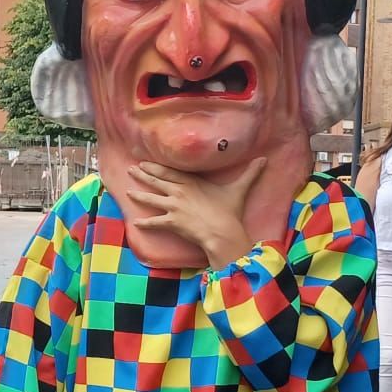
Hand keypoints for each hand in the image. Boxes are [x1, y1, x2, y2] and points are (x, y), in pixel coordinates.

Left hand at [128, 159, 267, 266]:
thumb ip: (250, 174)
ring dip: (138, 195)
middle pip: (156, 181)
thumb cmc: (230, 211)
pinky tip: (135, 223)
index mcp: (191, 182)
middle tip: (130, 169)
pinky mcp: (171, 222)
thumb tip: (265, 159)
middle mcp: (179, 192)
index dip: (155, 166)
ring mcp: (173, 207)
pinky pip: (153, 222)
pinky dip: (144, 223)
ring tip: (127, 192)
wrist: (222, 231)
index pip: (169, 171)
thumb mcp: (239, 189)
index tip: (144, 161)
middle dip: (142, 175)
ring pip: (150, 199)